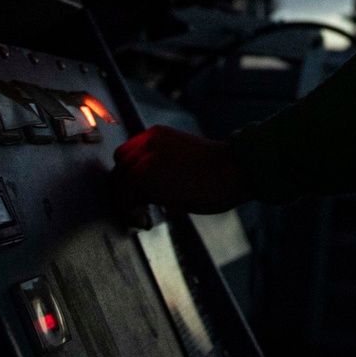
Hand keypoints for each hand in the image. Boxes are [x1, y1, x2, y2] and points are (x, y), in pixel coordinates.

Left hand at [112, 126, 246, 212]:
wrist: (236, 169)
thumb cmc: (222, 170)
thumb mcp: (186, 157)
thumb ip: (165, 164)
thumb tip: (154, 188)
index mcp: (157, 135)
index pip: (126, 155)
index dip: (130, 177)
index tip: (140, 195)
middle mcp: (146, 143)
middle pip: (119, 170)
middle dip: (126, 191)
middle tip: (140, 209)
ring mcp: (144, 160)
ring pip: (119, 185)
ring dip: (127, 204)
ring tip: (143, 217)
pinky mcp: (144, 179)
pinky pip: (124, 200)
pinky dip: (130, 214)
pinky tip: (145, 221)